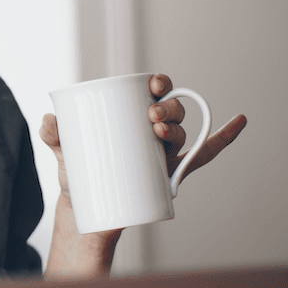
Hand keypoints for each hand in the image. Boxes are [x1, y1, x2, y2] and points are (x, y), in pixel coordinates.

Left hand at [39, 73, 247, 197]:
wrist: (83, 205)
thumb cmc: (77, 168)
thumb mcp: (62, 149)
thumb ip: (51, 133)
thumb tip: (49, 119)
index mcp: (130, 113)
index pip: (152, 90)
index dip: (159, 83)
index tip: (153, 84)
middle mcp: (152, 128)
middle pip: (172, 109)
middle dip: (168, 108)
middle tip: (150, 116)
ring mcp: (163, 150)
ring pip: (183, 133)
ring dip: (178, 127)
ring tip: (157, 131)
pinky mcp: (169, 173)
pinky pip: (202, 154)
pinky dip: (223, 138)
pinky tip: (238, 122)